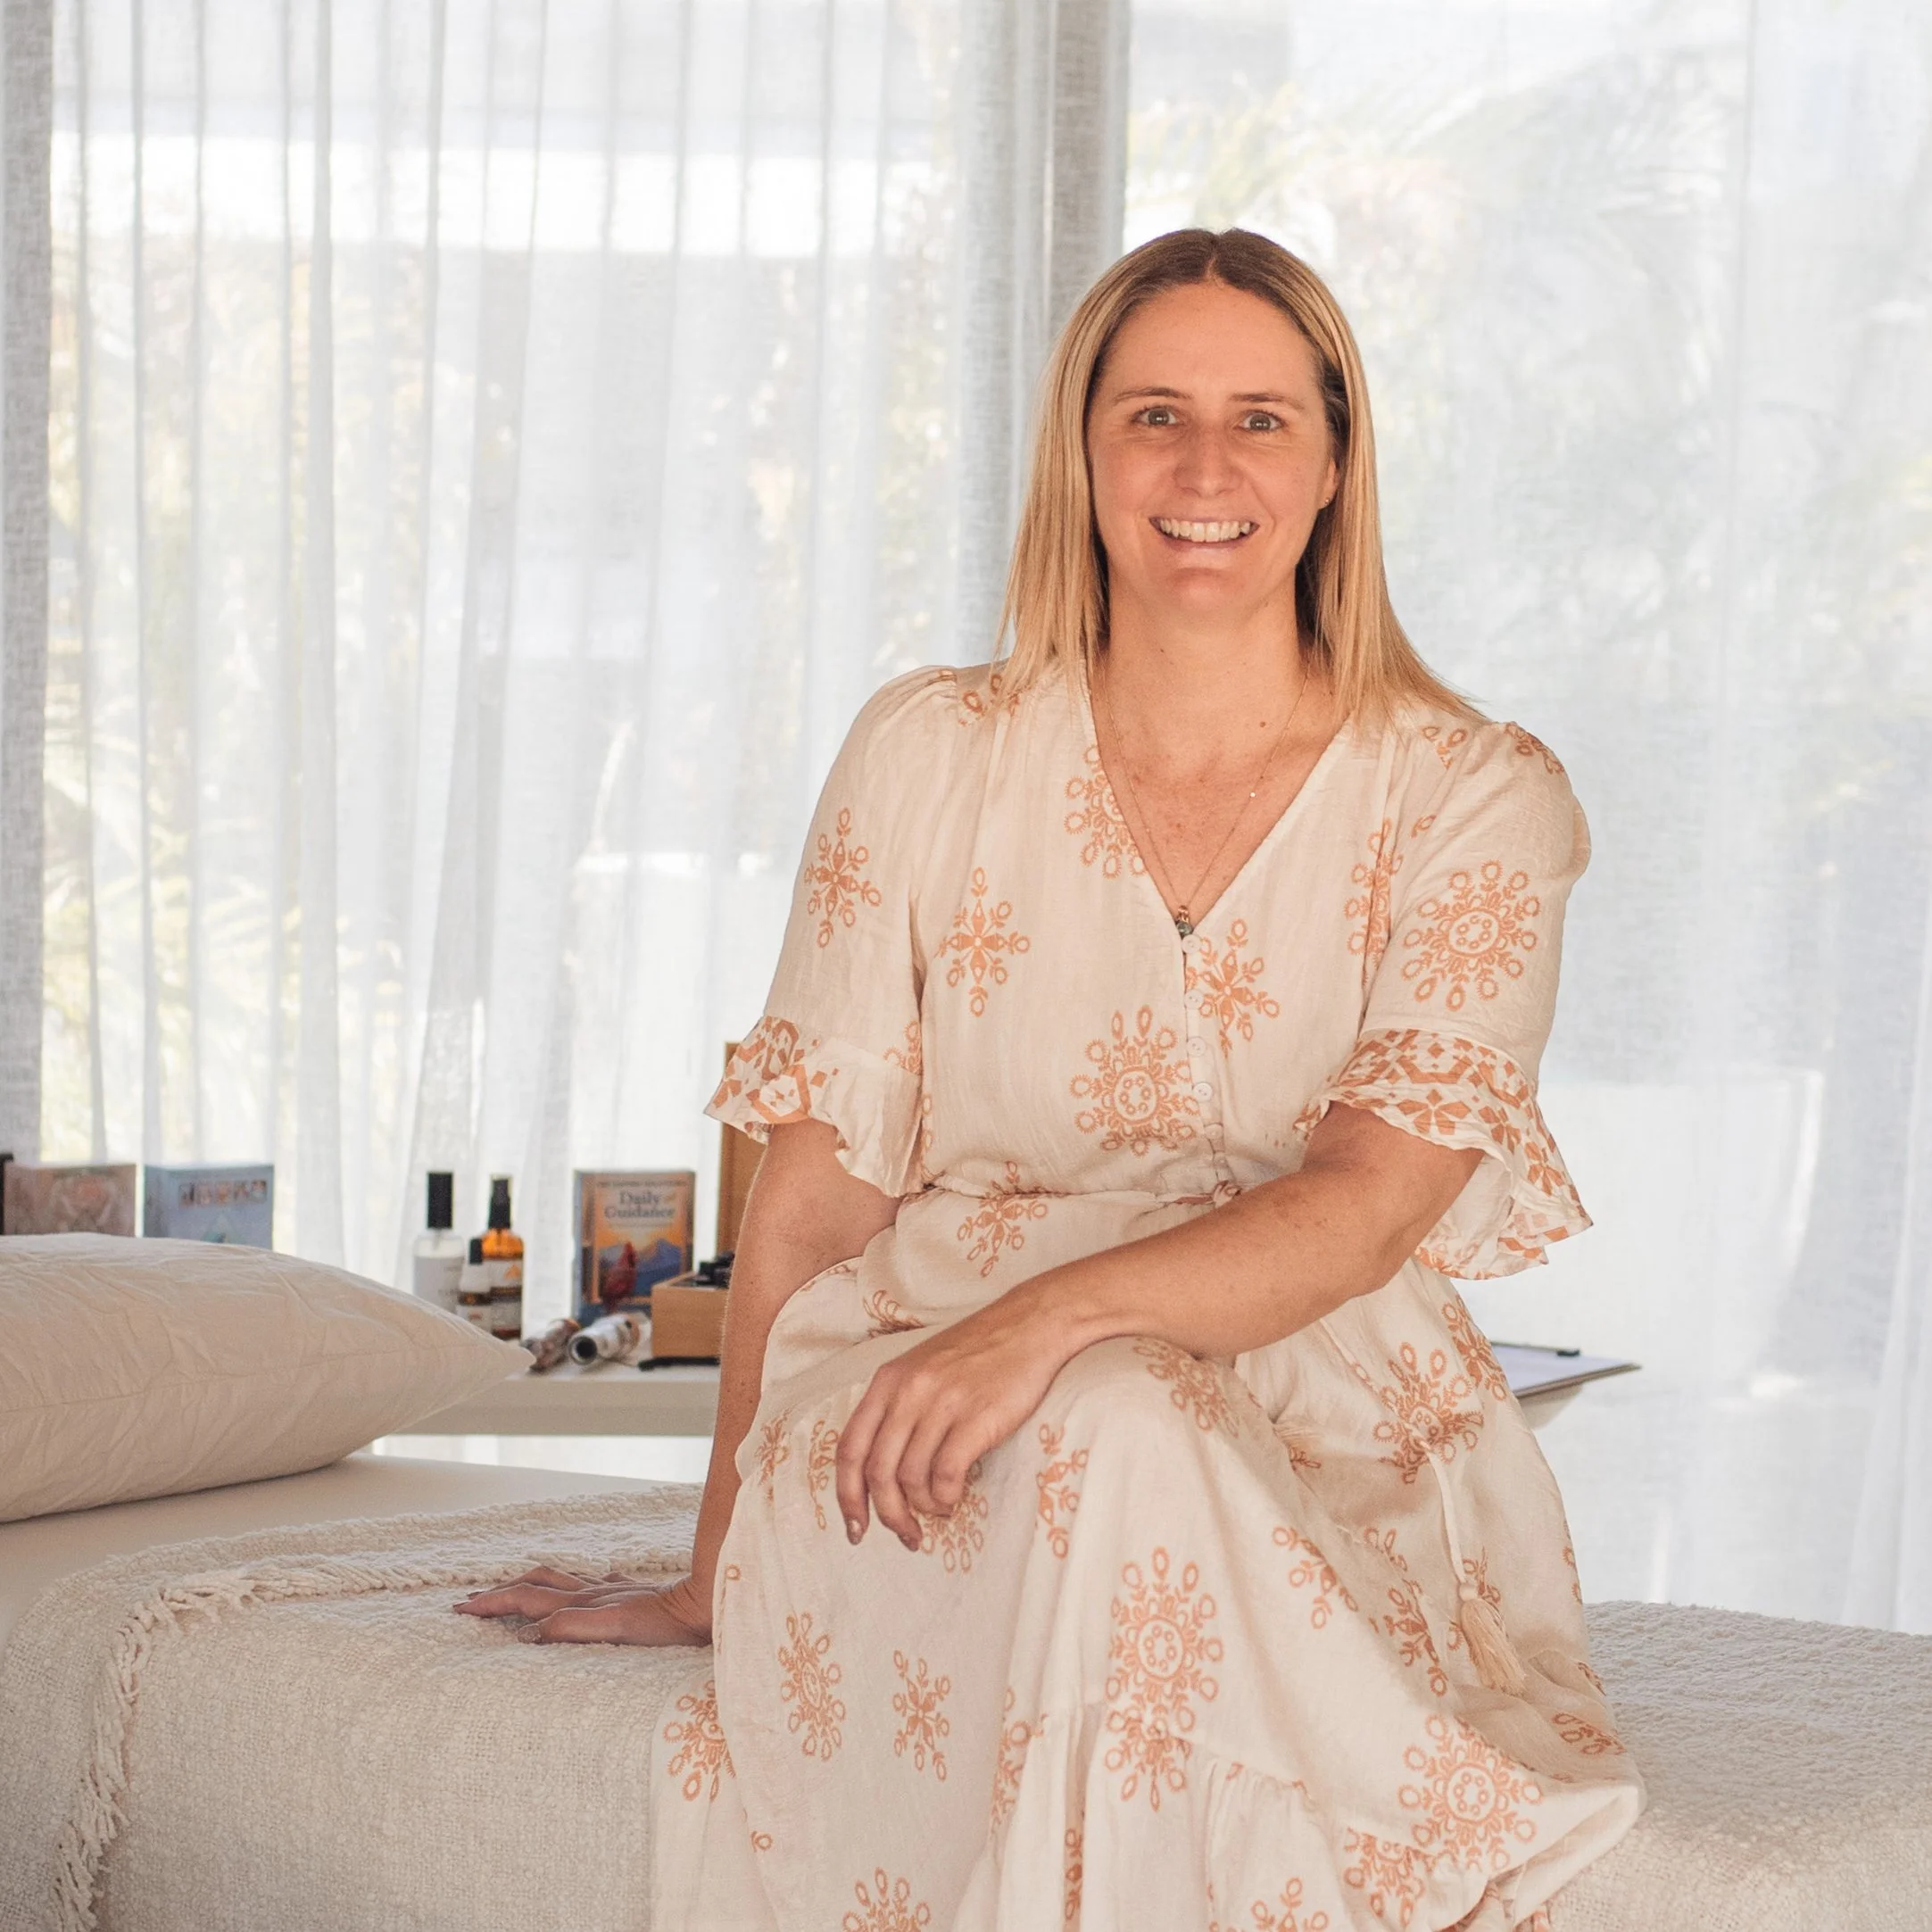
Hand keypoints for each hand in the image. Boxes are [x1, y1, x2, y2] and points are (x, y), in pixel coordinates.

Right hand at [453, 1565, 711, 1645]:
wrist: (708, 1605)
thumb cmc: (669, 1627)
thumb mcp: (615, 1629)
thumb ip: (571, 1627)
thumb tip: (528, 1634)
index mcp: (584, 1602)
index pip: (527, 1599)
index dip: (493, 1604)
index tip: (461, 1608)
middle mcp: (594, 1592)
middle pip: (537, 1584)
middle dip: (501, 1591)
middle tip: (471, 1600)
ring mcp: (613, 1591)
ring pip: (561, 1580)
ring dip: (529, 1583)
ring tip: (511, 1586)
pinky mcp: (633, 1596)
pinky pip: (593, 1586)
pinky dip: (574, 1587)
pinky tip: (582, 1586)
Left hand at [835, 1286, 1069, 1550]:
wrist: (1030, 1325)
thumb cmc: (977, 1352)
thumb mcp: (921, 1368)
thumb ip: (895, 1408)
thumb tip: (880, 1472)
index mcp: (887, 1381)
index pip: (849, 1448)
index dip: (847, 1495)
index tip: (856, 1527)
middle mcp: (907, 1391)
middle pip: (877, 1472)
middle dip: (888, 1514)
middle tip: (906, 1534)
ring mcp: (941, 1403)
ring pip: (911, 1478)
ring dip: (923, 1507)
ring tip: (939, 1508)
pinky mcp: (976, 1418)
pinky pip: (947, 1474)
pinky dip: (946, 1497)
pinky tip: (955, 1498)